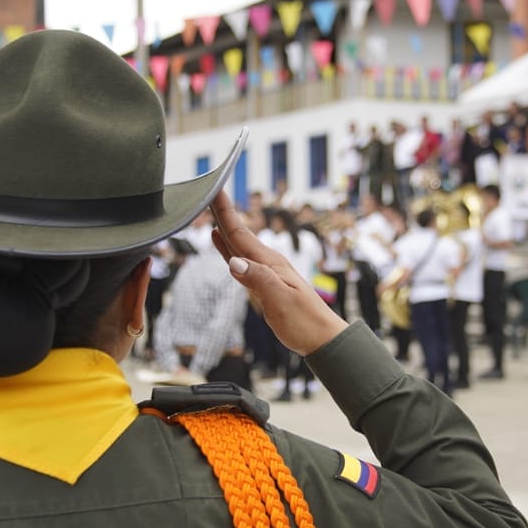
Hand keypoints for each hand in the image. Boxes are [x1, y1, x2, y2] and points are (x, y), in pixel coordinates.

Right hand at [210, 191, 346, 356]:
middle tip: (206, 191)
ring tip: (209, 210)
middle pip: (238, 233)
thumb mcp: (280, 301)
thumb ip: (257, 280)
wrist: (321, 338)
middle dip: (222, 213)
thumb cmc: (304, 322)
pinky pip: (241, 257)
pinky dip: (228, 246)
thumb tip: (233, 261)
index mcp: (269, 263)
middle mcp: (267, 262)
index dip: (225, 212)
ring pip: (238, 243)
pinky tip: (221, 241)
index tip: (214, 190)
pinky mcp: (264, 281)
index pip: (241, 233)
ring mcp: (265, 270)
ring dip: (223, 226)